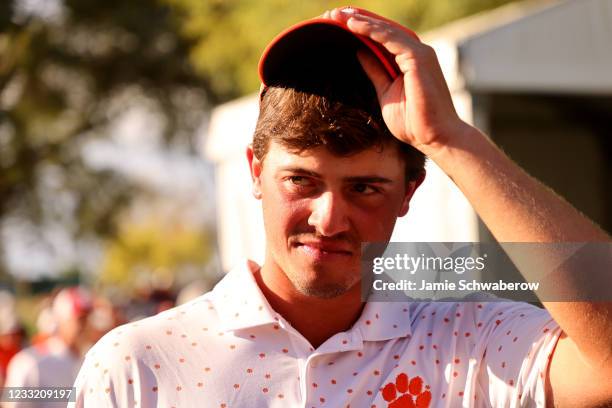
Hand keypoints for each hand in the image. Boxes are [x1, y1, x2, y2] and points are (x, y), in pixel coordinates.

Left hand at [327, 8, 470, 156]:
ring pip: (387, 31)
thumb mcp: (386, 91)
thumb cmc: (414, 121)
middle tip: (333, 14)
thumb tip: (360, 53)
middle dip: (359, 20)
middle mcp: (417, 53)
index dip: (362, 29)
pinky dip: (374, 32)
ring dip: (363, 22)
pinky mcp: (420, 59)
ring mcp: (420, 54)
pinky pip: (393, 40)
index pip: (383, 38)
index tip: (338, 24)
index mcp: (410, 60)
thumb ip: (375, 71)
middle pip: (384, 30)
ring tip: (339, 16)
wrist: (434, 137)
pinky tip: (356, 27)